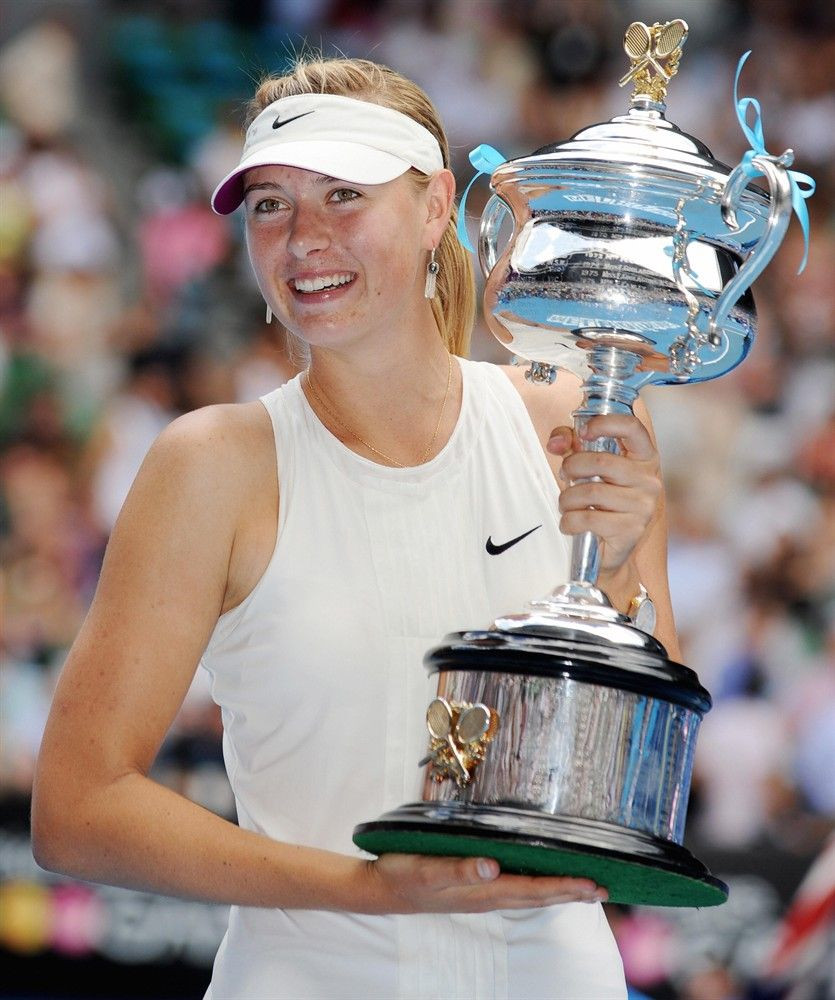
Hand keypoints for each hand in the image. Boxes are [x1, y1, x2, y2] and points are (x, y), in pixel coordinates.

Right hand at [364, 853, 606, 913]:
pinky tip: (541, 881)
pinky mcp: (473, 889)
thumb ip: (459, 869)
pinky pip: (515, 890)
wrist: (381, 888)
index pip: (533, 889)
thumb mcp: (428, 869)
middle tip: (604, 888)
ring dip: (558, 890)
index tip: (594, 884)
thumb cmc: (404, 873)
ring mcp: (481, 894)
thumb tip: (492, 867)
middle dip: (571, 891)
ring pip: (529, 893)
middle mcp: (487, 895)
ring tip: (584, 888)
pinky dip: (537, 885)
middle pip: (538, 895)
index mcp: (482, 890)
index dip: (564, 886)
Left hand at [547, 413, 660, 574]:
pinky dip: (569, 521)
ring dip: (567, 499)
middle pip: (601, 461)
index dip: (605, 423)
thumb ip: (570, 444)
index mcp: (644, 458)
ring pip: (591, 491)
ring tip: (567, 504)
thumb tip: (556, 443)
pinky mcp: (632, 530)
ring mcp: (644, 506)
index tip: (583, 432)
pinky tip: (569, 524)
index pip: (632, 427)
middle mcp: (649, 480)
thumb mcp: (586, 467)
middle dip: (572, 467)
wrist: (611, 550)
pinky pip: (588, 519)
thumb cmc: (600, 502)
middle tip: (565, 476)